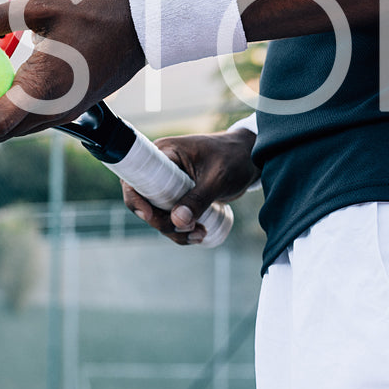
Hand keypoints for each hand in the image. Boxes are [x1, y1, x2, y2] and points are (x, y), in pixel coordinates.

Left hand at [0, 0, 143, 142]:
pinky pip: (32, 120)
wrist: (138, 30)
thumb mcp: (40, 6)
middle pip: (3, 134)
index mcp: (44, 89)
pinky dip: (9, 115)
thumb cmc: (91, 14)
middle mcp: (54, 110)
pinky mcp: (71, 110)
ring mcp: (65, 114)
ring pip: (18, 130)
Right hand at [124, 129, 259, 245]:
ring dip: (175, 231)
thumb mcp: (217, 178)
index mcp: (164, 154)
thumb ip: (198, 199)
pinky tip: (201, 234)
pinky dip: (183, 230)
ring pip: (159, 215)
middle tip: (187, 230)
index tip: (149, 215)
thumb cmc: (235, 158)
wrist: (252, 158)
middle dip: (162, 222)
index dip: (135, 199)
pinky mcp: (180, 197)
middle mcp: (161, 169)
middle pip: (145, 202)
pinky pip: (173, 217)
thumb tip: (177, 221)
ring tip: (200, 235)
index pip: (136, 177)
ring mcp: (170, 184)